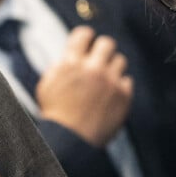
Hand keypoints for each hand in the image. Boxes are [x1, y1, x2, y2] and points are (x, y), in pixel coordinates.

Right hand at [37, 25, 133, 145]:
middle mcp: (92, 69)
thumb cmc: (55, 114)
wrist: (69, 142)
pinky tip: (110, 95)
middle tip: (98, 60)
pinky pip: (127, 80)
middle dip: (102, 50)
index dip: (85, 38)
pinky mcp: (123, 95)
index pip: (84, 34)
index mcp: (70, 63)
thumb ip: (62, 64)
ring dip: (112, 68)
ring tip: (104, 80)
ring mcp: (110, 81)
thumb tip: (76, 50)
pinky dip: (120, 86)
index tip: (87, 44)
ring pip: (120, 60)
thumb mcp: (48, 85)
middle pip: (107, 43)